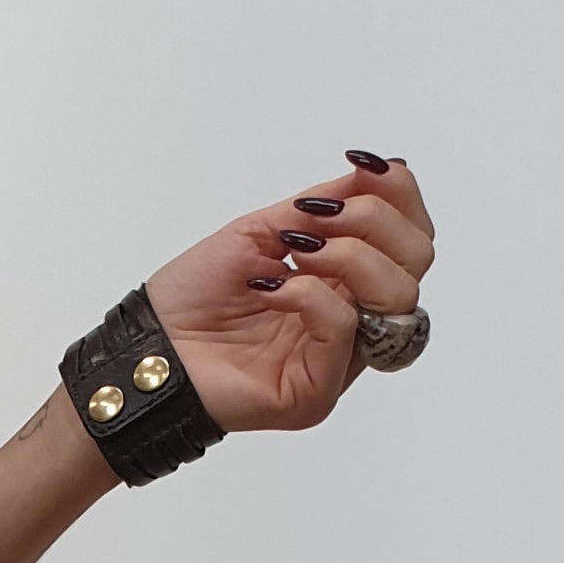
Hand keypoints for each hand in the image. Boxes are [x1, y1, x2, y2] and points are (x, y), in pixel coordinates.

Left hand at [148, 152, 434, 434]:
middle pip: (417, 260)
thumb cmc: (192, 297)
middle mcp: (353, 322)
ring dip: (349, 254)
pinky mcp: (316, 393)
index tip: (362, 168)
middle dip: (375, 220)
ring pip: (397, 295)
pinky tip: (271, 288)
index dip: (399, 194)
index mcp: (348, 283)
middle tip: (316, 220)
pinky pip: (345, 329)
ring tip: (296, 252)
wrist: (146, 347)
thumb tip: (379, 170)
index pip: (411, 236)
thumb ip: (327, 204)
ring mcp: (339, 361)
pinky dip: (312, 295)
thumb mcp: (266, 228)